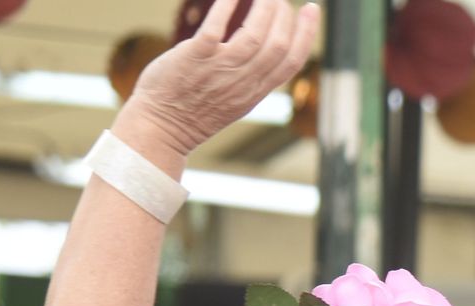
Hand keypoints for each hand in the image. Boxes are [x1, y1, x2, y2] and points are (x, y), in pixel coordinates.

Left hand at [119, 0, 318, 159]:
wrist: (163, 125)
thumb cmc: (195, 110)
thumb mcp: (234, 98)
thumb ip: (250, 74)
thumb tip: (261, 44)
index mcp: (255, 92)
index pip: (291, 62)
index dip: (305, 34)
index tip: (310, 10)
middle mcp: (243, 82)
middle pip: (277, 46)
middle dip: (285, 15)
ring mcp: (221, 69)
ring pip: (255, 35)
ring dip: (264, 8)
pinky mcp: (196, 56)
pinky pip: (217, 26)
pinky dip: (228, 5)